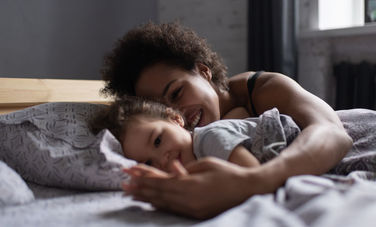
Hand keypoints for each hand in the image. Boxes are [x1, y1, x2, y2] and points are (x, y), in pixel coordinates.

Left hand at [127, 157, 256, 218]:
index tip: (129, 175)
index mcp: (190, 185)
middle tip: (123, 186)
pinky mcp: (196, 215)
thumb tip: (173, 172)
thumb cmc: (228, 173)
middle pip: (158, 194)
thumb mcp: (206, 164)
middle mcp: (188, 200)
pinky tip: (151, 203)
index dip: (144, 179)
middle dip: (140, 189)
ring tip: (131, 194)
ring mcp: (192, 210)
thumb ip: (187, 170)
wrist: (248, 191)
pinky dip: (160, 205)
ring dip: (147, 198)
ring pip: (164, 204)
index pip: (161, 182)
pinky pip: (174, 210)